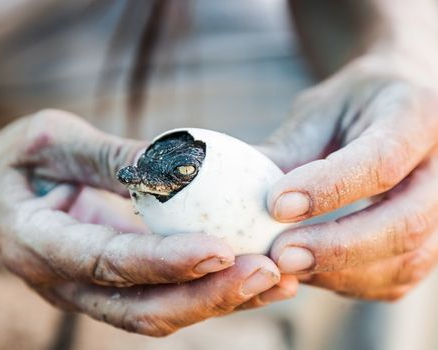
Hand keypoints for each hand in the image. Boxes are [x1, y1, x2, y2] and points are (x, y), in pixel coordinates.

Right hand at [0, 109, 292, 334]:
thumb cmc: (13, 162)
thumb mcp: (50, 140)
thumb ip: (108, 155)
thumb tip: (178, 162)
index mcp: (38, 244)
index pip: (108, 263)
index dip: (165, 263)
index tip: (222, 249)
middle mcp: (64, 283)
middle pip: (143, 310)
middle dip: (208, 297)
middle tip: (270, 271)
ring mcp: (89, 292)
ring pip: (159, 315)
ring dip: (220, 301)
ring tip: (280, 277)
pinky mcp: (112, 286)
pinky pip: (163, 297)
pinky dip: (209, 290)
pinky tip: (254, 270)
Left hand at [261, 54, 437, 300]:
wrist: (396, 108)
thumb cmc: (352, 106)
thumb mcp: (319, 110)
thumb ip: (287, 152)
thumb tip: (234, 195)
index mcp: (418, 115)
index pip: (381, 160)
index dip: (328, 188)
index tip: (275, 204)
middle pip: (405, 222)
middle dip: (337, 246)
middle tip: (279, 254)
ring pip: (407, 259)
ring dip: (340, 271)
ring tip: (286, 264)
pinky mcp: (432, 241)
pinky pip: (398, 278)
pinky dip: (351, 282)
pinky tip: (311, 271)